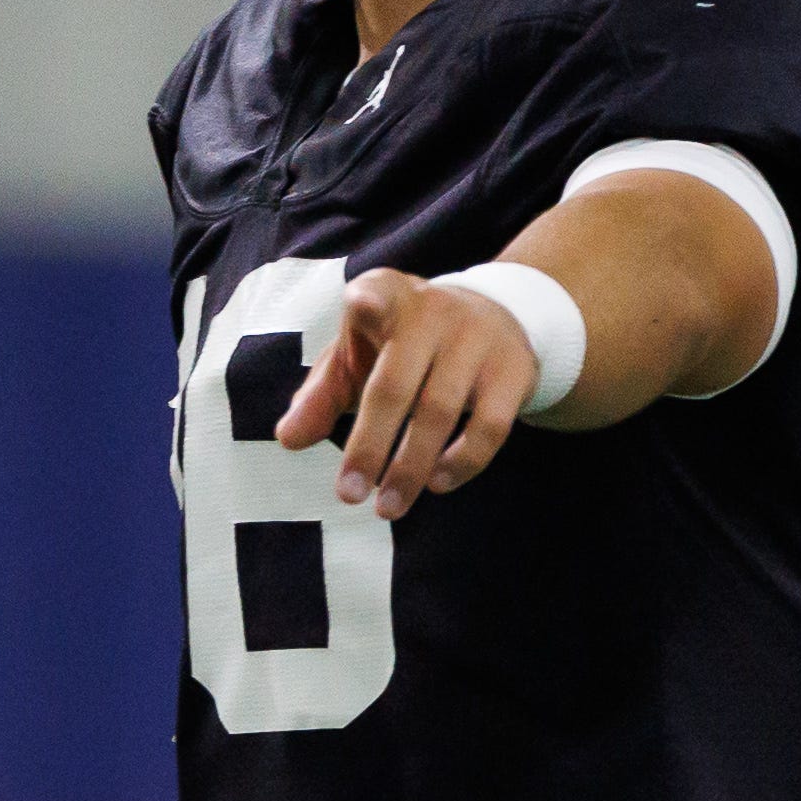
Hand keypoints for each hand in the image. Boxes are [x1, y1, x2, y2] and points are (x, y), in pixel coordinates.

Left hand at [274, 268, 541, 519]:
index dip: (370, 304)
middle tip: (349, 495)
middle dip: (368, 445)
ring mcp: (476, 339)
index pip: (375, 296)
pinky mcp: (512, 370)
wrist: (494, 316)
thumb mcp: (358, 356)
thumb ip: (320, 396)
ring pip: (440, 411)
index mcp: (385, 295)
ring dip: (410, 467)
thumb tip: (288, 439)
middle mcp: (433, 310)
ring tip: (388, 506)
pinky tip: (438, 483)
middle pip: (395, 384)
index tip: (363, 306)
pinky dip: (463, 461)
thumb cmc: (404, 343)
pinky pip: (489, 426)